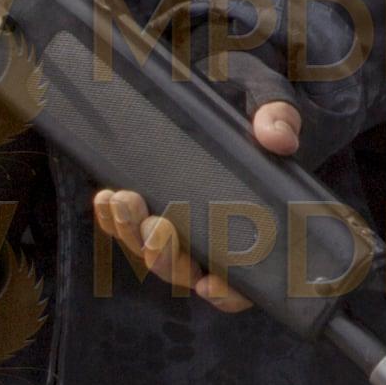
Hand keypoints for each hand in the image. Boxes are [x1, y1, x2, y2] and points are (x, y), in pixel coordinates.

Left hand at [92, 89, 302, 314]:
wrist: (226, 92)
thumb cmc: (255, 109)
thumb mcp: (271, 101)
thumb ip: (280, 116)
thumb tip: (278, 138)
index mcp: (254, 229)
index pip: (243, 283)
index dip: (226, 293)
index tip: (209, 283)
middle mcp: (213, 238)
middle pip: (184, 271)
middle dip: (164, 255)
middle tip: (155, 225)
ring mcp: (180, 228)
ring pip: (152, 255)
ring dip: (133, 235)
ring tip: (121, 200)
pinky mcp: (153, 208)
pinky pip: (128, 230)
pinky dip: (113, 221)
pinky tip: (105, 197)